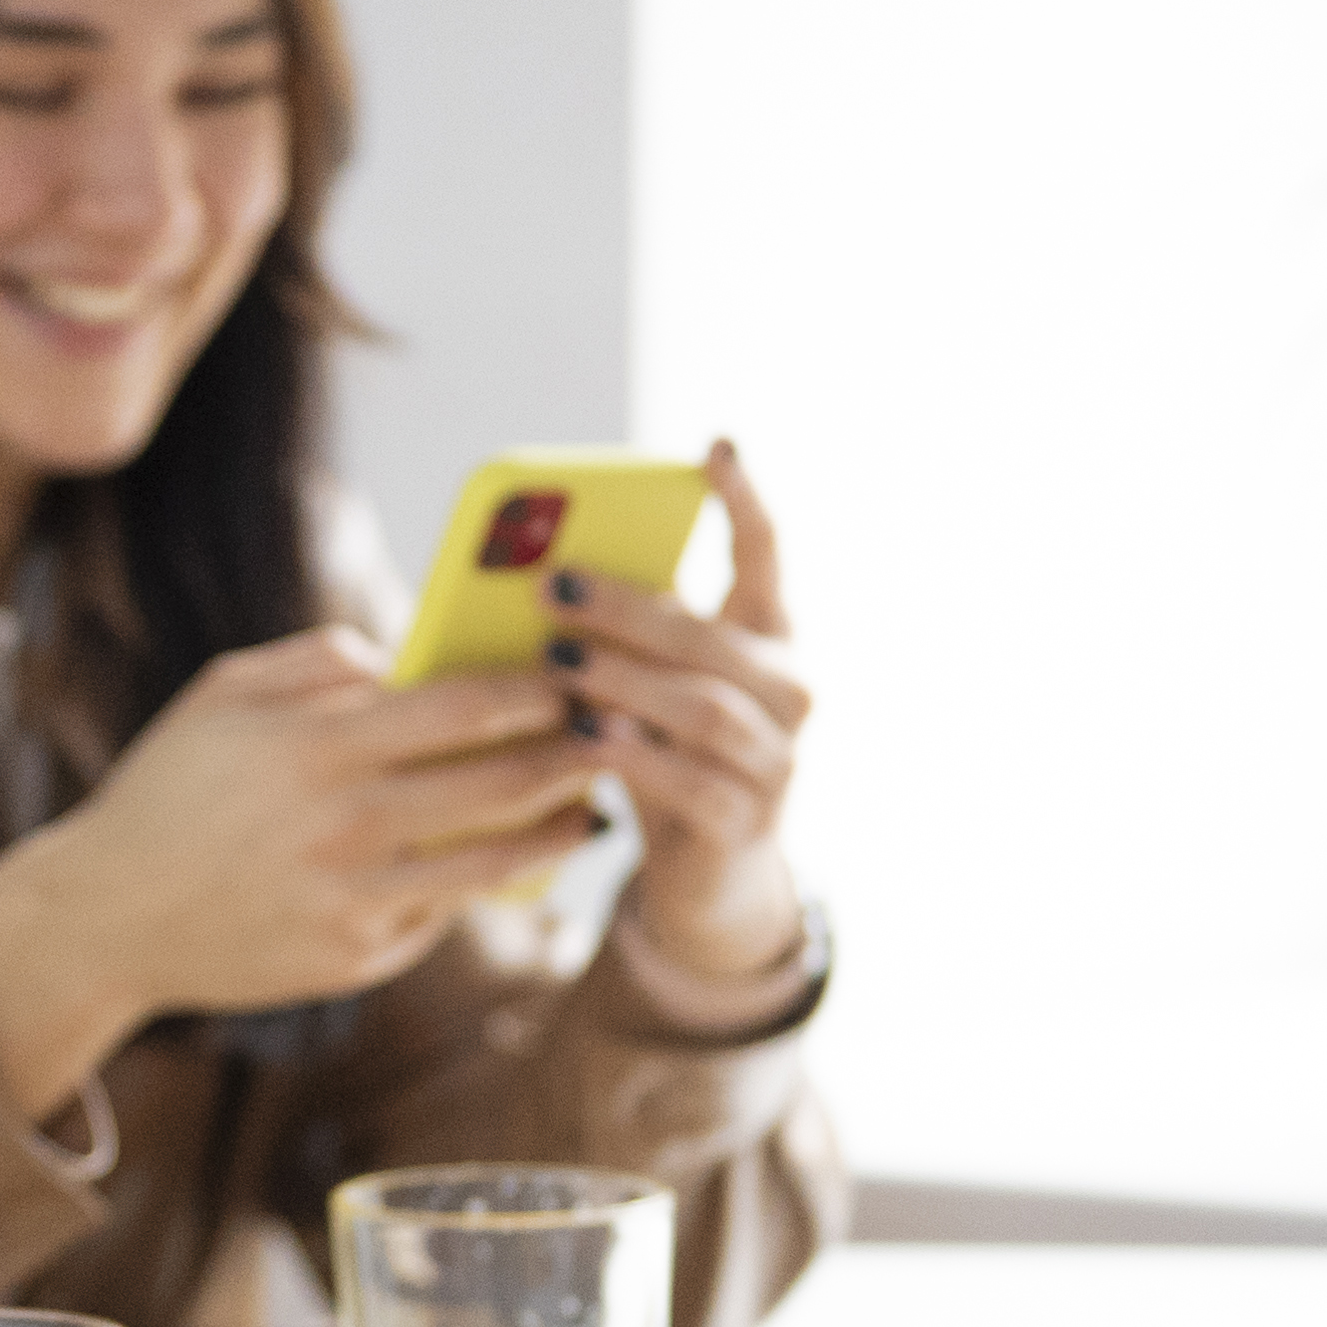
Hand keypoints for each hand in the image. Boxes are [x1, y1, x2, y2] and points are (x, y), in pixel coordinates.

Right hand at [0, 629, 601, 1110]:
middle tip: (614, 736)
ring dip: (553, 834)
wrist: (106, 916)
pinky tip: (506, 865)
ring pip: (489, 864)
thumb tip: (409, 656)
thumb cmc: (167, 789)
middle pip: (496, 784)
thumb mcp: (223, 693)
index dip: (530, 690)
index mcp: (315, 747)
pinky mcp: (353, 958)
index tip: (572, 673)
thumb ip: (321, 660)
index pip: (458, 708)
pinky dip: (478, 888)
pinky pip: (440, 915)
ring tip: (590, 814)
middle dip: (569, 756)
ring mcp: (352, 900)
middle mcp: (343, 826)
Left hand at [561, 437, 813, 981]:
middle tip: (552, 587)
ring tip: (556, 663)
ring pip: (701, 707)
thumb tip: (538, 575)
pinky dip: (637, 756)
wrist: (708, 878)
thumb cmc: (666, 757)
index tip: (716, 448)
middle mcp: (788, 692)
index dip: (744, 503)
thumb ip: (621, 639)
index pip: (766, 558)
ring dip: (622, 681)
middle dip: (628, 608)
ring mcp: (775, 760)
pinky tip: (588, 740)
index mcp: (768, 641)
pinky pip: (690, 780)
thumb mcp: (646, 689)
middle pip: (710, 637)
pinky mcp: (744, 821)